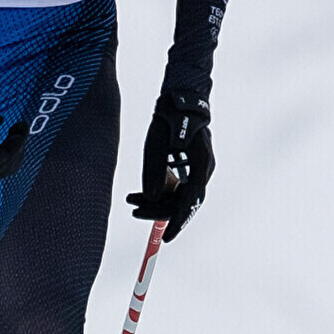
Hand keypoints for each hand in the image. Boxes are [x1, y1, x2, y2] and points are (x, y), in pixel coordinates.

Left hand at [125, 92, 213, 237]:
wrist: (180, 95)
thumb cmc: (171, 113)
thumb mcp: (158, 140)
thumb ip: (155, 169)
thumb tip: (149, 198)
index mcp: (202, 163)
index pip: (190, 200)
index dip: (177, 220)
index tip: (166, 238)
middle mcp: (203, 170)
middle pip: (183, 201)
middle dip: (158, 210)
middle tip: (133, 211)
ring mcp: (197, 169)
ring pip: (177, 196)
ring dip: (155, 201)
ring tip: (130, 201)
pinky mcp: (188, 167)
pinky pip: (174, 187)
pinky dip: (157, 191)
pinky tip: (138, 192)